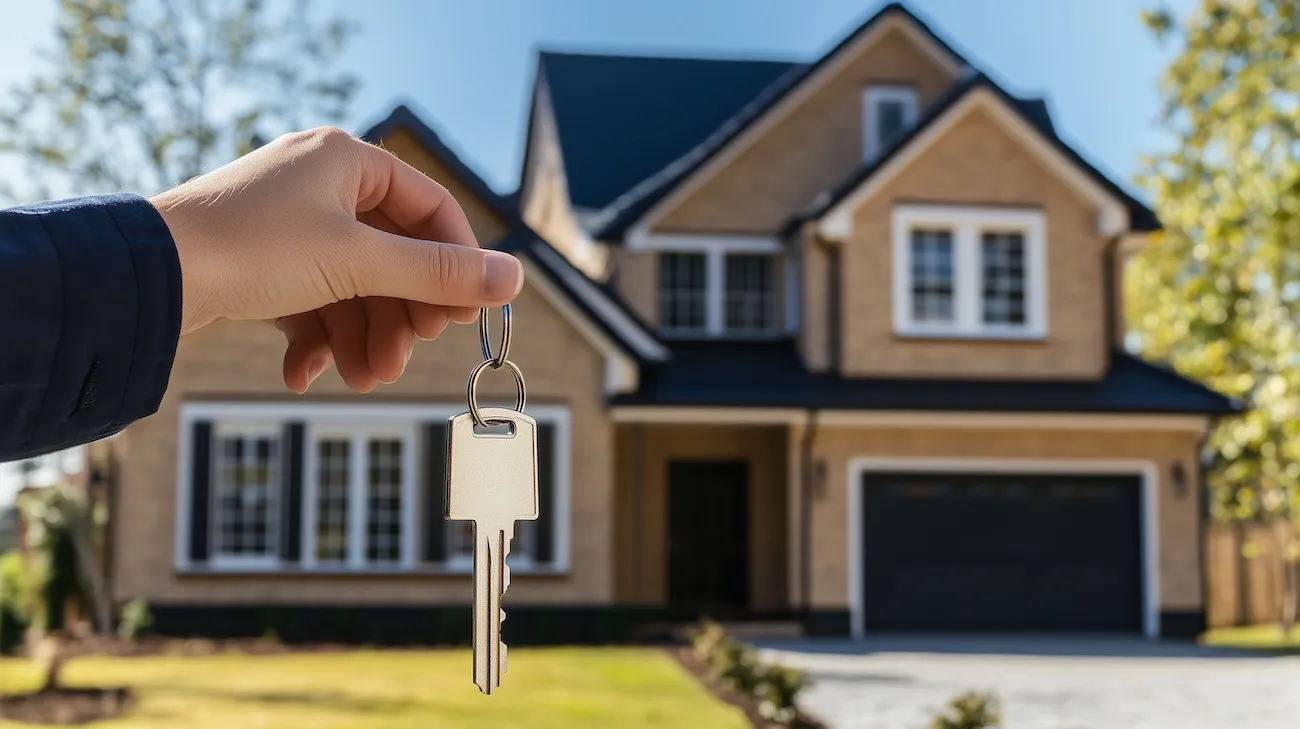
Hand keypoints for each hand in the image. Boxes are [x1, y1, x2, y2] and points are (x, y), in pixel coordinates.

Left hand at [150, 127, 523, 393]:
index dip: (455, 263)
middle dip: (399, 317)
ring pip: (352, 288)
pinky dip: (316, 341)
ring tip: (361, 379)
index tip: (463, 314)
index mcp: (348, 161)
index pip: (430, 208)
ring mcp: (288, 225)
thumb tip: (513, 278)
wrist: (149, 278)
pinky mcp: (261, 263)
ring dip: (362, 339)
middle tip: (405, 358)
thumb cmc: (253, 249)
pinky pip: (310, 303)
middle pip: (391, 257)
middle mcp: (320, 185)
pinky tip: (305, 374)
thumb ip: (440, 273)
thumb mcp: (361, 263)